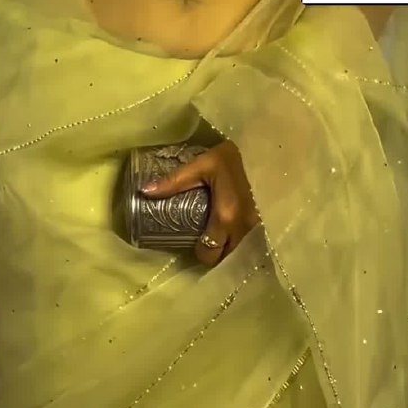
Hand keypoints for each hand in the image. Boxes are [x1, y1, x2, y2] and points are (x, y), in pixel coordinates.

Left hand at [141, 140, 259, 266]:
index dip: (199, 251)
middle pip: (223, 258)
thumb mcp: (200, 165)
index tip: (193, 238)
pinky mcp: (263, 223)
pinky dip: (237, 243)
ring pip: (236, 253)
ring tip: (215, 233)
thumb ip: (174, 181)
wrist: (261, 149)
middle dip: (212, 252)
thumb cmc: (230, 158)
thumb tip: (144, 191)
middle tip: (203, 236)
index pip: (209, 253)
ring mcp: (256, 228)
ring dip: (225, 248)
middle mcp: (242, 228)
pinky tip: (232, 231)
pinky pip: (247, 244)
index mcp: (226, 217)